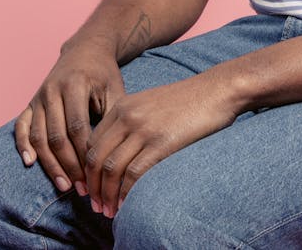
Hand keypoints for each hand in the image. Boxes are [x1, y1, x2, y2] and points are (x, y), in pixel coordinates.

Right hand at [14, 39, 125, 195]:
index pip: (77, 127)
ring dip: (50, 164)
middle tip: (81, 187)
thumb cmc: (104, 73)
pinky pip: (21, 126)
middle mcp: (53, 90)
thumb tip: (113, 154)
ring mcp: (39, 96)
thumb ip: (113, 117)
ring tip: (64, 185)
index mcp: (75, 85)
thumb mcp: (115, 89)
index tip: (95, 175)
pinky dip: (23, 145)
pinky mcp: (31, 102)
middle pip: (56, 136)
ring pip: (39, 136)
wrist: (86, 49)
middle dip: (69, 165)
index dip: (84, 154)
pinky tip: (30, 163)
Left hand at [84, 70, 238, 217]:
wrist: (215, 90)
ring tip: (110, 211)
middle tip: (96, 206)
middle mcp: (128, 116)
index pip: (91, 143)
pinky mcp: (162, 143)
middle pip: (96, 158)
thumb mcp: (149, 103)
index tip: (91, 187)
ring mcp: (144, 129)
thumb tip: (116, 153)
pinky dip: (126, 194)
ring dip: (107, 195)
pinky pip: (134, 174)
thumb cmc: (186, 100)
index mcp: (123, 106)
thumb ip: (130, 121)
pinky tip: (127, 205)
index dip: (86, 170)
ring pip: (112, 169)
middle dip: (92, 187)